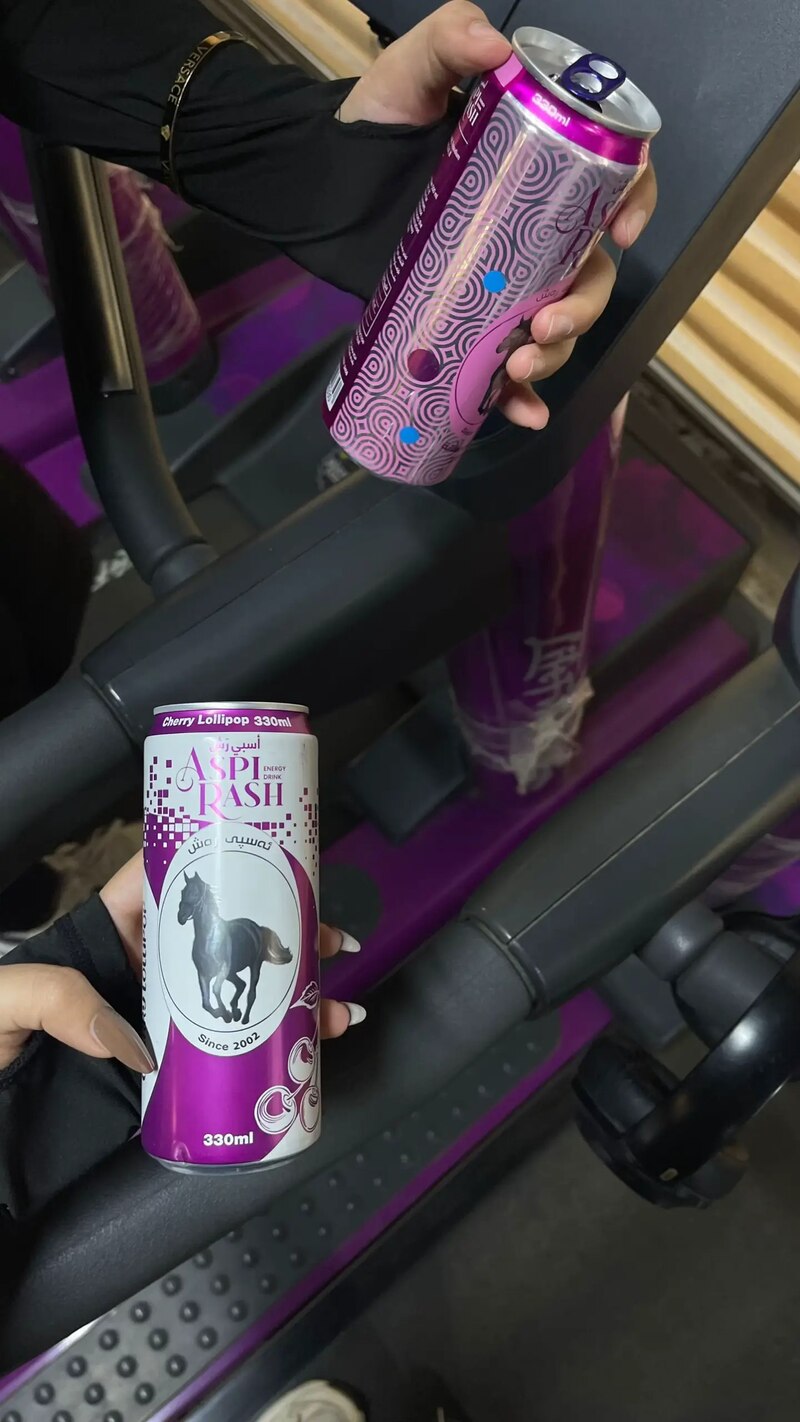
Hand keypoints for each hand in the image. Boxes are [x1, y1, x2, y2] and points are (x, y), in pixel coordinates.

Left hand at [0, 855, 364, 1071]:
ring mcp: (158, 1020)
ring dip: (293, 995)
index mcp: (103, 936)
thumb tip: (128, 1036)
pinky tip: (310, 1046)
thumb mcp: (8, 1001)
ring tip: (333, 1007)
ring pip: (237, 994)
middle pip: (221, 937)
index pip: (161, 883)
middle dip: (282, 934)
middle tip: (326, 940)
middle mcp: (140, 973)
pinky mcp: (164, 1070)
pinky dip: (274, 1047)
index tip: (264, 853)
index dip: (213, 861)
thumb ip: (57, 1000)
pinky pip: (226, 1052)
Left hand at [340, 1, 656, 429]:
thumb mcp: (410, 71)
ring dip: (555, 353)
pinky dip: (521, 398)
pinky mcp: (467, 321)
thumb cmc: (373, 123)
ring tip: (521, 361)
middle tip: (544, 324)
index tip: (622, 232)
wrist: (317, 184)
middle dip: (584, 307)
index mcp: (541, 170)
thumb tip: (493, 50)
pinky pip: (505, 371)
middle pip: (591, 274)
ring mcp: (503, 282)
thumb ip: (448, 41)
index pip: (611, 183)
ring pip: (556, 327)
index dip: (636, 204)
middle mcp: (534, 232)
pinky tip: (521, 413)